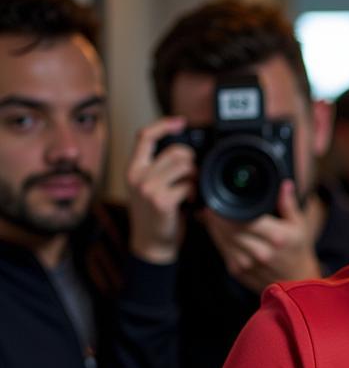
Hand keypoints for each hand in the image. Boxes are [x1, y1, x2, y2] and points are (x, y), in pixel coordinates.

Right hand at [126, 116, 195, 263]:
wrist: (151, 244)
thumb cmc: (155, 215)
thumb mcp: (148, 187)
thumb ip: (158, 168)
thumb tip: (183, 151)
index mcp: (133, 169)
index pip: (145, 136)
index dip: (164, 125)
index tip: (180, 122)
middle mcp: (137, 176)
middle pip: (175, 151)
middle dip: (191, 161)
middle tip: (192, 176)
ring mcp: (148, 188)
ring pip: (185, 166)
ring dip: (195, 177)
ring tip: (190, 189)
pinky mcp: (161, 201)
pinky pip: (189, 185)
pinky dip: (195, 193)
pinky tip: (190, 202)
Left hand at [201, 180, 320, 291]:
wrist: (297, 280)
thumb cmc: (297, 250)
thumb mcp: (299, 224)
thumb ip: (289, 203)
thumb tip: (284, 183)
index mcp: (277, 237)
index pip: (244, 220)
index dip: (227, 211)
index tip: (219, 202)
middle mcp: (262, 252)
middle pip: (229, 230)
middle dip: (216, 218)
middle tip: (211, 207)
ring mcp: (249, 264)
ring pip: (222, 241)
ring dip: (213, 228)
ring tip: (212, 217)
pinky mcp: (239, 272)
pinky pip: (222, 252)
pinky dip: (217, 239)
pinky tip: (218, 231)